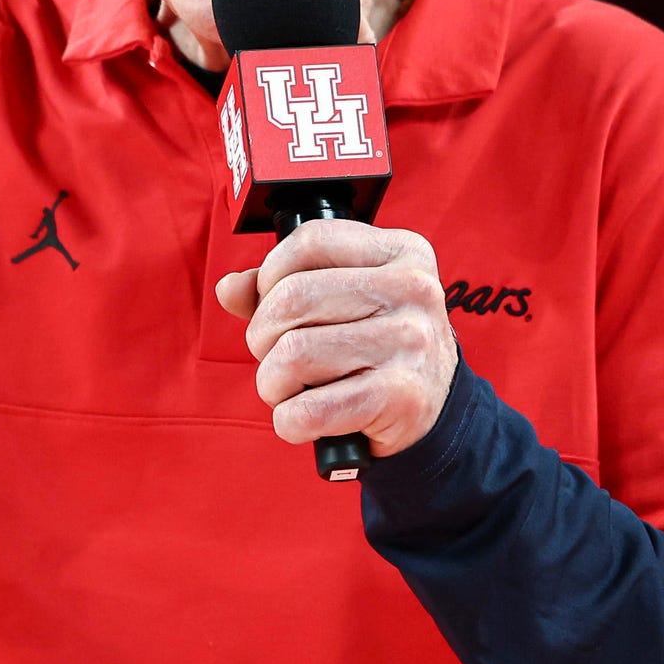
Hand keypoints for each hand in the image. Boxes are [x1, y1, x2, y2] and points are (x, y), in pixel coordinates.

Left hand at [215, 221, 458, 456]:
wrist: (434, 408)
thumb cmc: (378, 346)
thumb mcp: (344, 300)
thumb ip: (283, 287)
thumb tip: (230, 288)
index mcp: (401, 252)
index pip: (310, 241)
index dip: (271, 274)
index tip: (274, 304)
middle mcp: (412, 290)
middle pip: (292, 298)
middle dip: (262, 336)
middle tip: (275, 357)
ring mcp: (409, 342)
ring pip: (293, 353)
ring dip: (273, 383)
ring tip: (291, 389)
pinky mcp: (401, 396)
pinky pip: (310, 410)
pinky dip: (289, 421)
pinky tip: (303, 419)